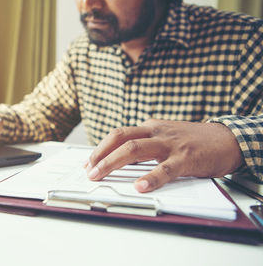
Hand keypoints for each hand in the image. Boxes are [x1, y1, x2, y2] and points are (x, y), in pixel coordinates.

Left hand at [85, 119, 242, 192]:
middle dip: (101, 155)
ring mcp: (170, 144)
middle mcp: (156, 132)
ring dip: (113, 162)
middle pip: (121, 139)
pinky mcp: (186, 158)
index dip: (100, 148)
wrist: (226, 139)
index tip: (88, 162)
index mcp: (150, 127)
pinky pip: (165, 168)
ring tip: (99, 175)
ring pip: (135, 149)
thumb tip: (119, 161)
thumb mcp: (164, 137)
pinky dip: (151, 178)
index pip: (118, 134)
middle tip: (89, 171)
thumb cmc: (192, 141)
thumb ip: (145, 146)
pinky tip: (140, 187)